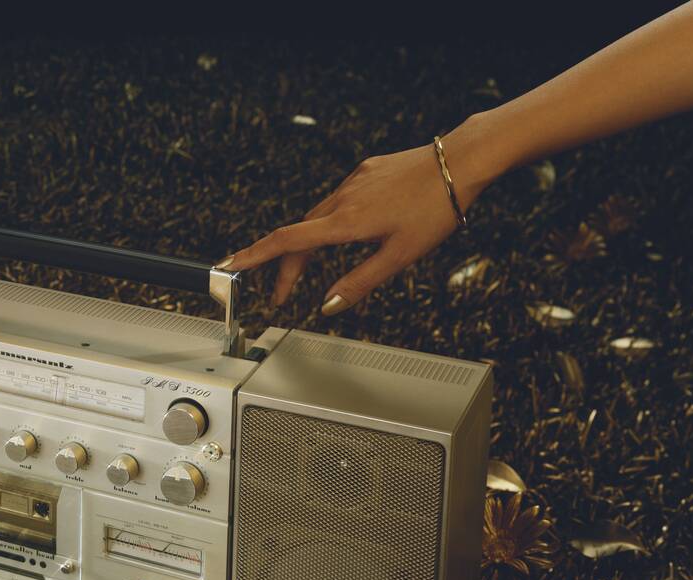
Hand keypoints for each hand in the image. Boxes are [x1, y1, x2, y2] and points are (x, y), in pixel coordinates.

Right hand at [217, 119, 495, 314]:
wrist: (461, 161)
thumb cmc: (436, 208)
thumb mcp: (399, 256)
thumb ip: (360, 282)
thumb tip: (329, 305)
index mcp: (346, 222)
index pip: (287, 241)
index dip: (255, 256)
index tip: (231, 265)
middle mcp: (343, 198)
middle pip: (298, 234)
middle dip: (285, 267)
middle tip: (282, 295)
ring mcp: (354, 182)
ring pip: (316, 218)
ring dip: (307, 246)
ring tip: (309, 271)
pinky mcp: (367, 172)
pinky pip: (337, 201)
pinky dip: (328, 224)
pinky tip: (343, 234)